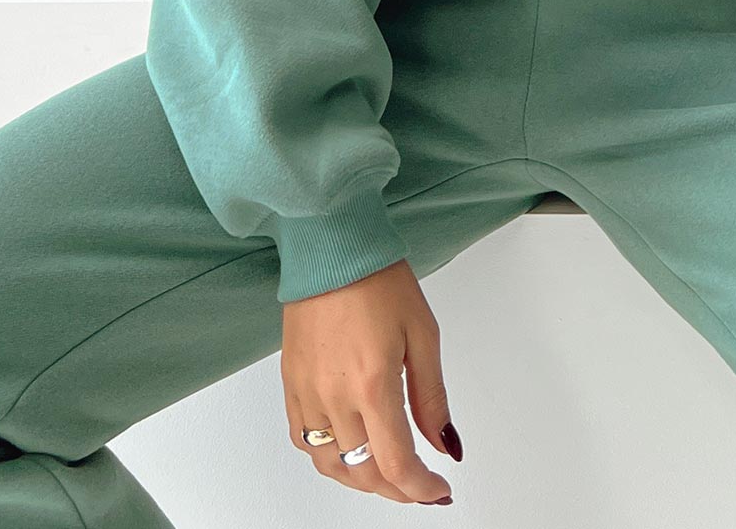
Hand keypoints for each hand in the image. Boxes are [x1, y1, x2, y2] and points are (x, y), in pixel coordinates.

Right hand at [281, 256, 459, 505]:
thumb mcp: (423, 333)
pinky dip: (328, 457)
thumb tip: (445, 444)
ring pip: (331, 465)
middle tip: (419, 486)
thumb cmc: (377, 278)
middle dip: (397, 490)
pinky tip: (348, 449)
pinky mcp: (289, 384)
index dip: (421, 489)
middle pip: (364, 473)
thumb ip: (432, 397)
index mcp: (372, 383)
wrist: (331, 246)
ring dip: (362, 479)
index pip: (396, 464)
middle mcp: (334, 396)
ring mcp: (306, 393)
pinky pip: (303, 441)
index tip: (438, 490)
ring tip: (387, 472)